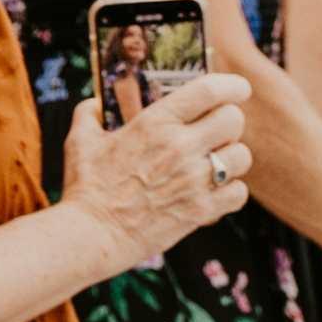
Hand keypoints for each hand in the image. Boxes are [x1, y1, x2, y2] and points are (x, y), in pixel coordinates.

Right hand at [65, 62, 254, 263]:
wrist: (90, 235)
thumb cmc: (85, 188)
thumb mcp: (79, 142)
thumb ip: (88, 115)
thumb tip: (93, 103)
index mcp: (155, 123)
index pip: (209, 91)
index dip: (232, 86)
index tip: (238, 89)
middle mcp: (180, 147)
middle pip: (233, 120)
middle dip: (229, 122)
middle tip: (217, 132)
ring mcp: (193, 180)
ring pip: (241, 156)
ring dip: (231, 158)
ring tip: (215, 163)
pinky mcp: (200, 210)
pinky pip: (238, 193)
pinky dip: (231, 191)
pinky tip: (215, 192)